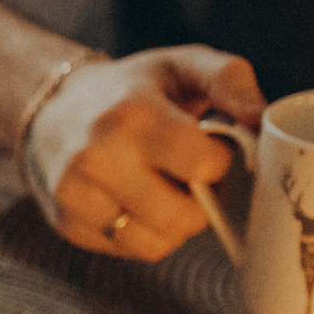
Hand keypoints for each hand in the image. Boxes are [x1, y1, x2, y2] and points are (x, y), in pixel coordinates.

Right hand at [28, 45, 266, 261]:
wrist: (53, 108)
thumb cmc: (131, 88)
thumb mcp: (182, 64)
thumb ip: (230, 80)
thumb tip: (261, 119)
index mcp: (130, 115)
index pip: (202, 165)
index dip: (220, 161)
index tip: (211, 147)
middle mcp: (95, 158)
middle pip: (181, 218)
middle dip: (201, 204)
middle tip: (193, 179)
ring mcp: (75, 196)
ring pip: (154, 244)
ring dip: (174, 225)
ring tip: (166, 193)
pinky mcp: (66, 224)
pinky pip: (129, 250)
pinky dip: (144, 233)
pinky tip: (138, 204)